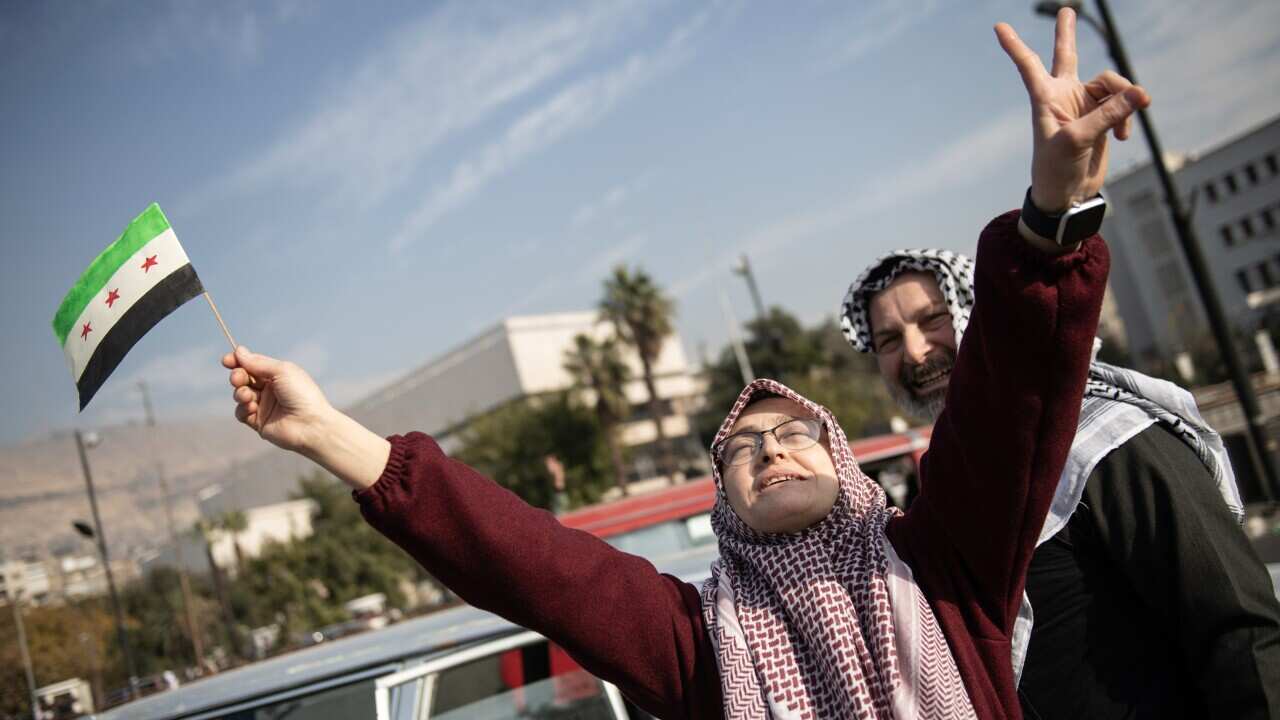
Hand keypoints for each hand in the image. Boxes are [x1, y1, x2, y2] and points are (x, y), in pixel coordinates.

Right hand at [222, 346, 333, 454]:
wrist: (311, 425)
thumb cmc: (302, 394)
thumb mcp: (282, 371)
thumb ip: (258, 363)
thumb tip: (238, 351)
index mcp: (278, 375)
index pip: (253, 364)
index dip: (238, 361)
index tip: (227, 360)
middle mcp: (270, 389)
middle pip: (244, 378)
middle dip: (237, 376)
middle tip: (238, 378)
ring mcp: (264, 406)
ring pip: (240, 394)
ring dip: (239, 393)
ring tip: (247, 396)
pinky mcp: (259, 422)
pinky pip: (241, 413)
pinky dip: (242, 409)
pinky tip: (251, 408)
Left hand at [996, 9, 1150, 211]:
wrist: (1069, 195)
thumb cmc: (1057, 170)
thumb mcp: (1078, 140)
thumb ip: (1108, 114)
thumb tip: (1138, 93)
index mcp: (1045, 98)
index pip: (1029, 65)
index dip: (1015, 46)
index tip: (998, 27)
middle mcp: (1063, 96)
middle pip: (1067, 56)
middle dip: (1067, 35)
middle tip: (1066, 10)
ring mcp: (1084, 106)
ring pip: (1112, 85)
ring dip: (1124, 99)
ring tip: (1127, 122)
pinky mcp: (1103, 117)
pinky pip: (1124, 104)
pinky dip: (1128, 116)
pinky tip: (1125, 136)